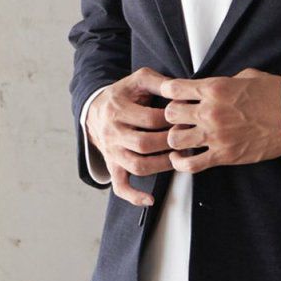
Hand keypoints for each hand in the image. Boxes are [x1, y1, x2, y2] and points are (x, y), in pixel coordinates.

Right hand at [87, 67, 178, 205]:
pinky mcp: (112, 165)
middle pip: (144, 144)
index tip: (186, 119)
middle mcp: (112, 132)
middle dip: (169, 143)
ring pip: (137, 165)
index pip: (149, 119)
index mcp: (117, 109)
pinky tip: (150, 199)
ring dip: (161, 165)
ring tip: (178, 159)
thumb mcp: (138, 80)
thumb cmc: (123, 94)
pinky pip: (120, 186)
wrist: (94, 109)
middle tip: (187, 140)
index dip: (171, 121)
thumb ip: (159, 82)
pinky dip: (134, 196)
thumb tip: (180, 88)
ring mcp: (112, 151)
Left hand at [151, 68, 280, 170]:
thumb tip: (210, 86)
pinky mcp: (223, 155)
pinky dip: (181, 163)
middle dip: (171, 117)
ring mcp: (215, 135)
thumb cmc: (275, 95)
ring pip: (175, 139)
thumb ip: (223, 82)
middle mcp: (210, 111)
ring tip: (182, 138)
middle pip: (169, 114)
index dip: (167, 93)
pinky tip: (182, 158)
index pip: (174, 89)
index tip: (170, 96)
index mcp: (214, 88)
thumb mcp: (246, 77)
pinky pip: (190, 164)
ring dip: (175, 139)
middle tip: (179, 119)